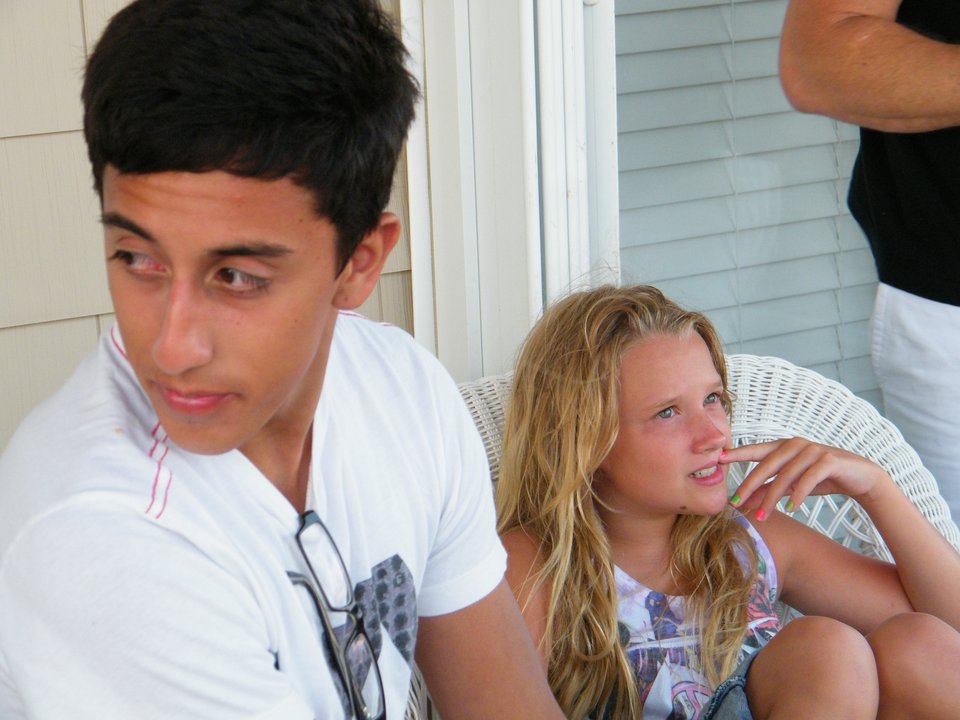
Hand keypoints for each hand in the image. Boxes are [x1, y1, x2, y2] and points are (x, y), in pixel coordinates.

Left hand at [720, 438, 891, 519]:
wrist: (860, 477)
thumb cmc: (821, 479)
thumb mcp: (791, 486)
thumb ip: (768, 490)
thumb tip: (743, 504)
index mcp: (784, 447)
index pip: (756, 450)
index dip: (737, 454)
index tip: (718, 459)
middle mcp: (795, 445)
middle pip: (767, 464)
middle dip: (750, 484)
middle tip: (736, 502)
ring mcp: (812, 451)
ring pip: (786, 475)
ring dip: (772, 497)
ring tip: (763, 516)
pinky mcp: (829, 460)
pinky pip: (808, 478)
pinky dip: (798, 494)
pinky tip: (791, 508)